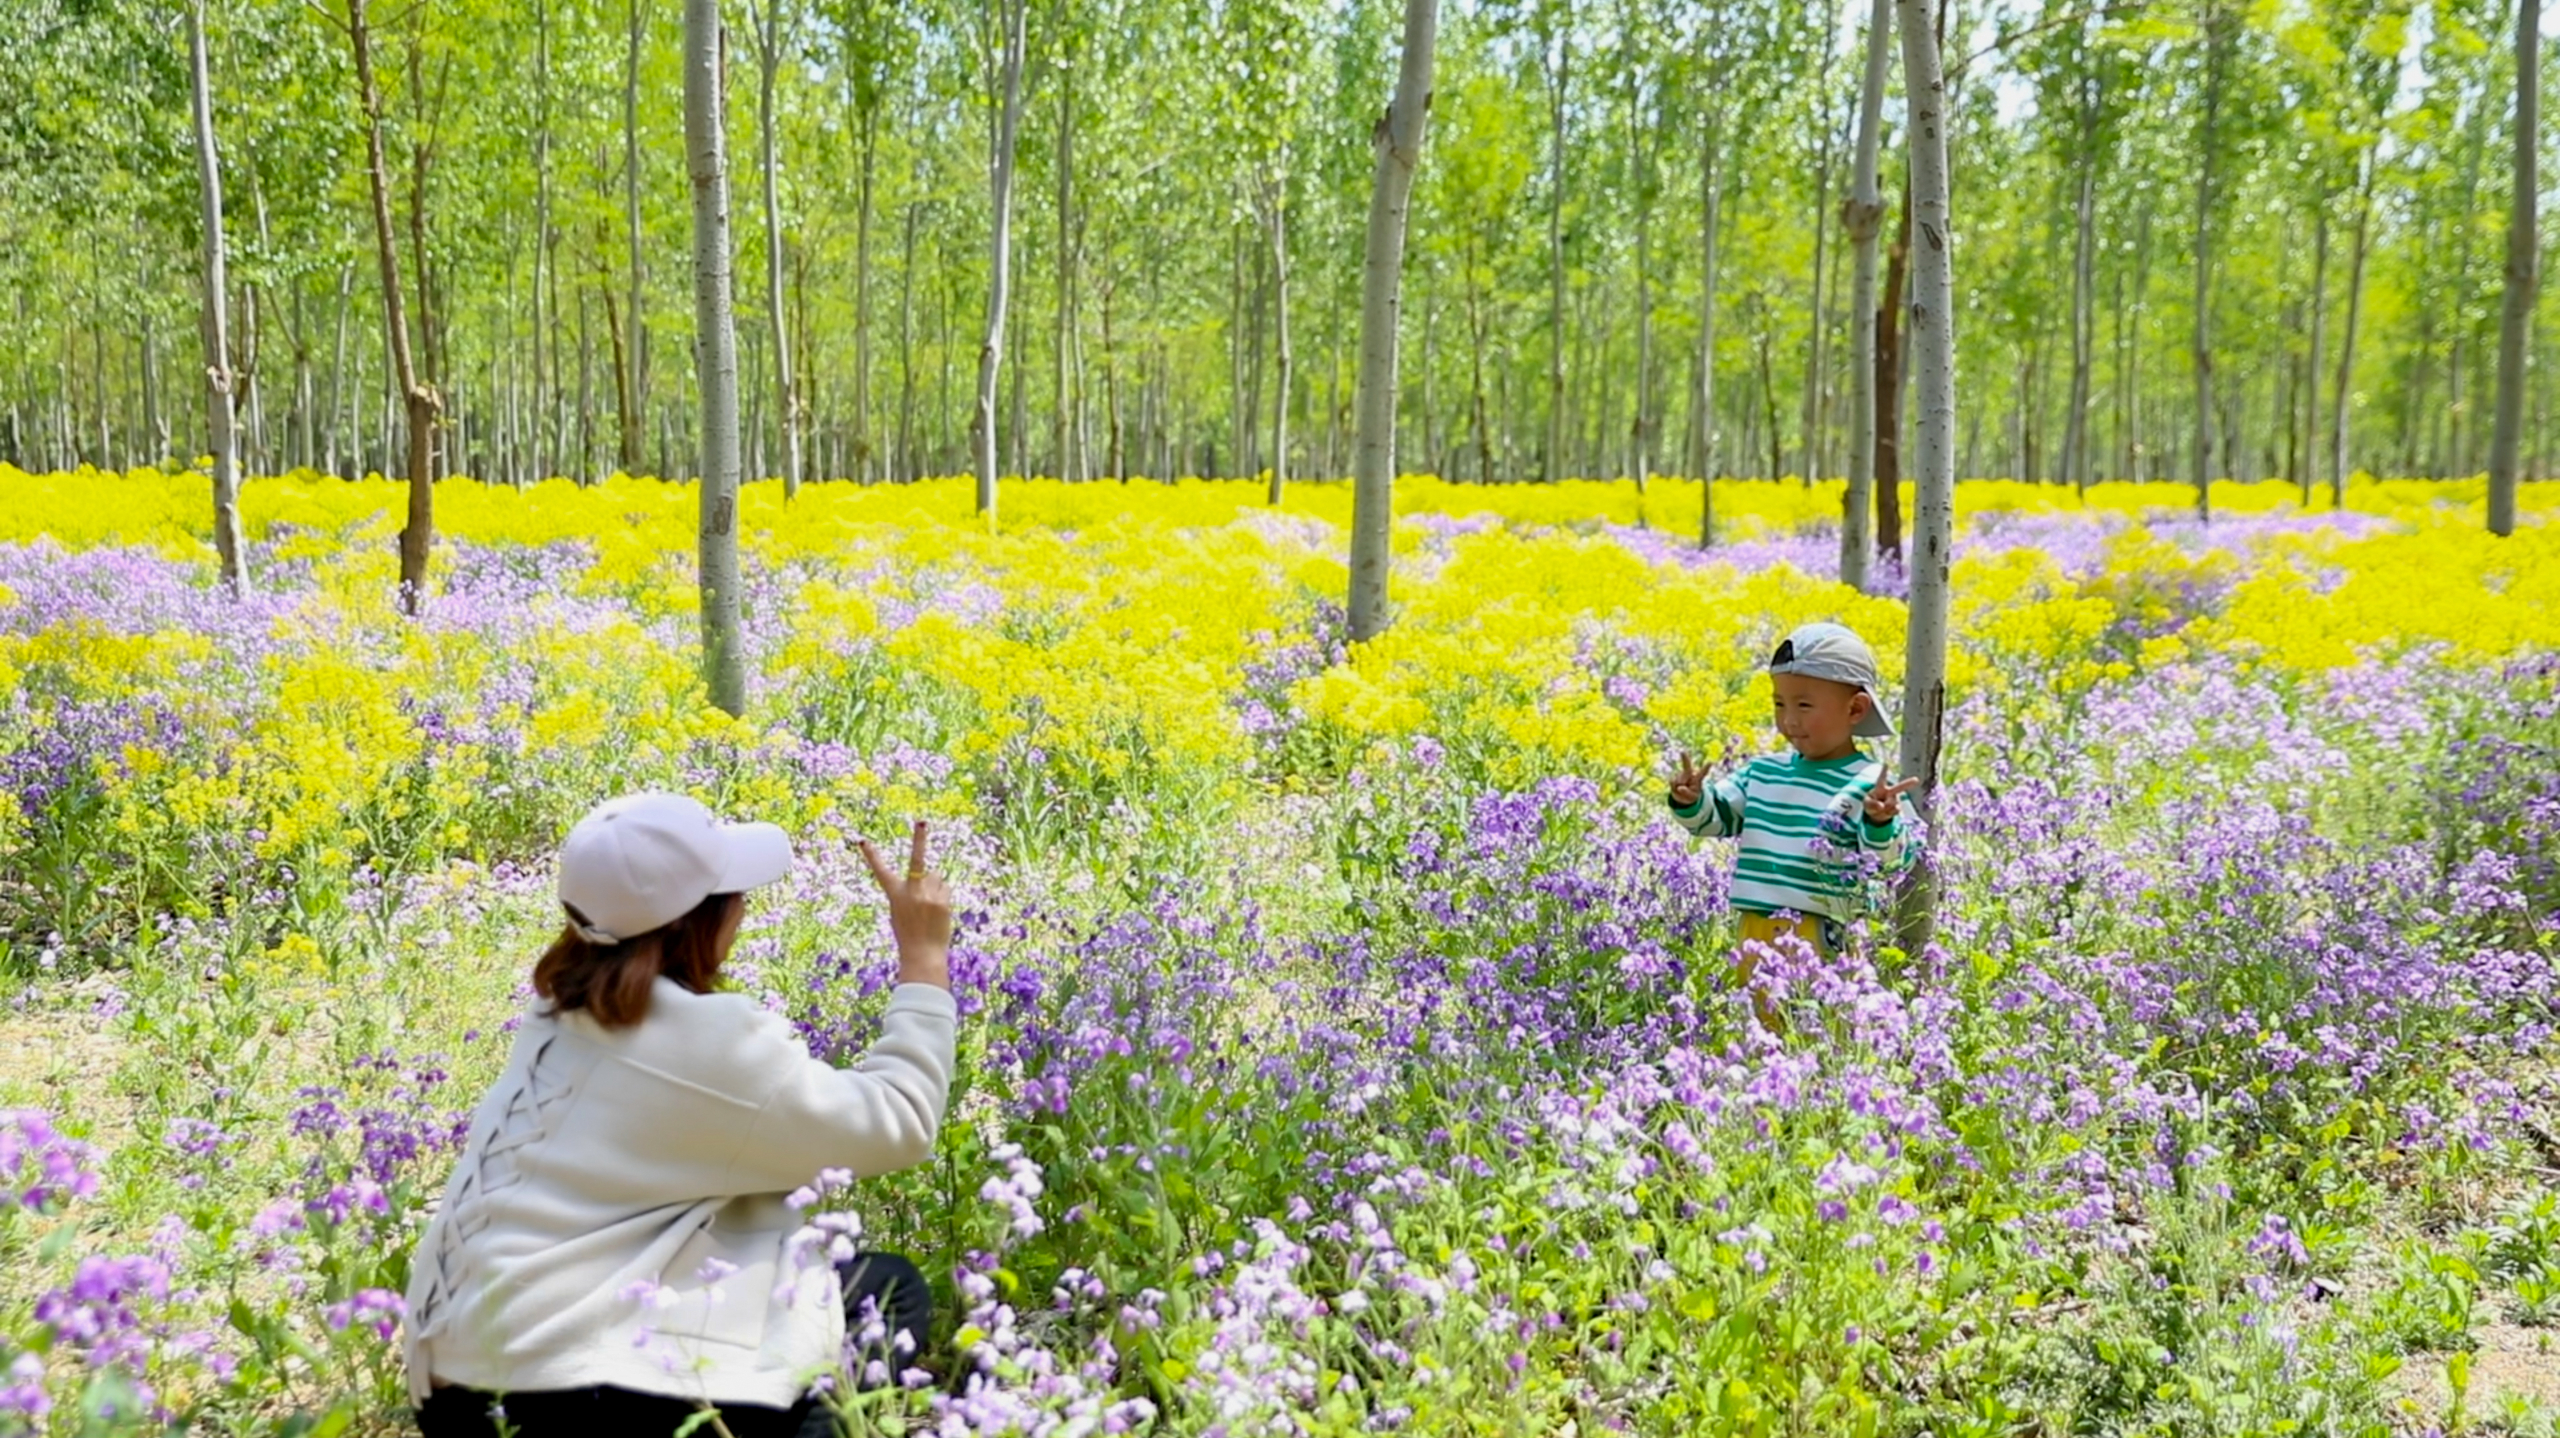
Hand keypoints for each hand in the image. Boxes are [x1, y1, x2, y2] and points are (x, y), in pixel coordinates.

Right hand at [859, 820, 952, 989]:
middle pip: (916, 859)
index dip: (871, 856)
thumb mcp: (901, 912)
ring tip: (930, 907)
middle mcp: (911, 890)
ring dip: (935, 887)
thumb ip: (912, 892)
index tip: (862, 841)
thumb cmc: (908, 935)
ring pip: (936, 877)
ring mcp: (928, 894)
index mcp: (894, 894)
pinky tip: (938, 913)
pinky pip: (945, 888)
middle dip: (919, 838)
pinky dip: (943, 897)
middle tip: (922, 820)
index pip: (880, 871)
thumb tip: (930, 876)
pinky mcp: (943, 899)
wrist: (922, 954)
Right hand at [1667, 750, 1707, 807]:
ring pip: (1678, 782)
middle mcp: (1689, 774)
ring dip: (1678, 788)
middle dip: (1684, 758)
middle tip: (1682, 751)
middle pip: (1687, 767)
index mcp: (1697, 779)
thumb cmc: (1691, 795)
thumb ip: (1687, 793)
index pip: (1702, 773)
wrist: (1682, 796)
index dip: (1706, 768)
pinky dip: (1673, 788)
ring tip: (1682, 791)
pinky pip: (1672, 783)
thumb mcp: (1692, 797)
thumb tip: (1679, 788)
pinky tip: (1676, 789)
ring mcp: (1681, 775)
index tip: (1710, 762)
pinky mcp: (1674, 778)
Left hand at [1864, 773, 1922, 823]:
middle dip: (1908, 783)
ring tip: (1879, 810)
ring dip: (1883, 809)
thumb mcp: (1867, 804)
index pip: (1882, 779)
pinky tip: (1884, 813)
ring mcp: (1895, 800)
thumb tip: (1882, 806)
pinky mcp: (1897, 808)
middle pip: (1899, 787)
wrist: (1876, 816)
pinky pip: (1893, 811)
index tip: (1886, 763)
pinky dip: (1887, 814)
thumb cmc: (1871, 805)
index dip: (1884, 771)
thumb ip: (1872, 804)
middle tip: (1916, 779)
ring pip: (1891, 805)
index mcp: (1880, 788)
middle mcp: (1890, 792)